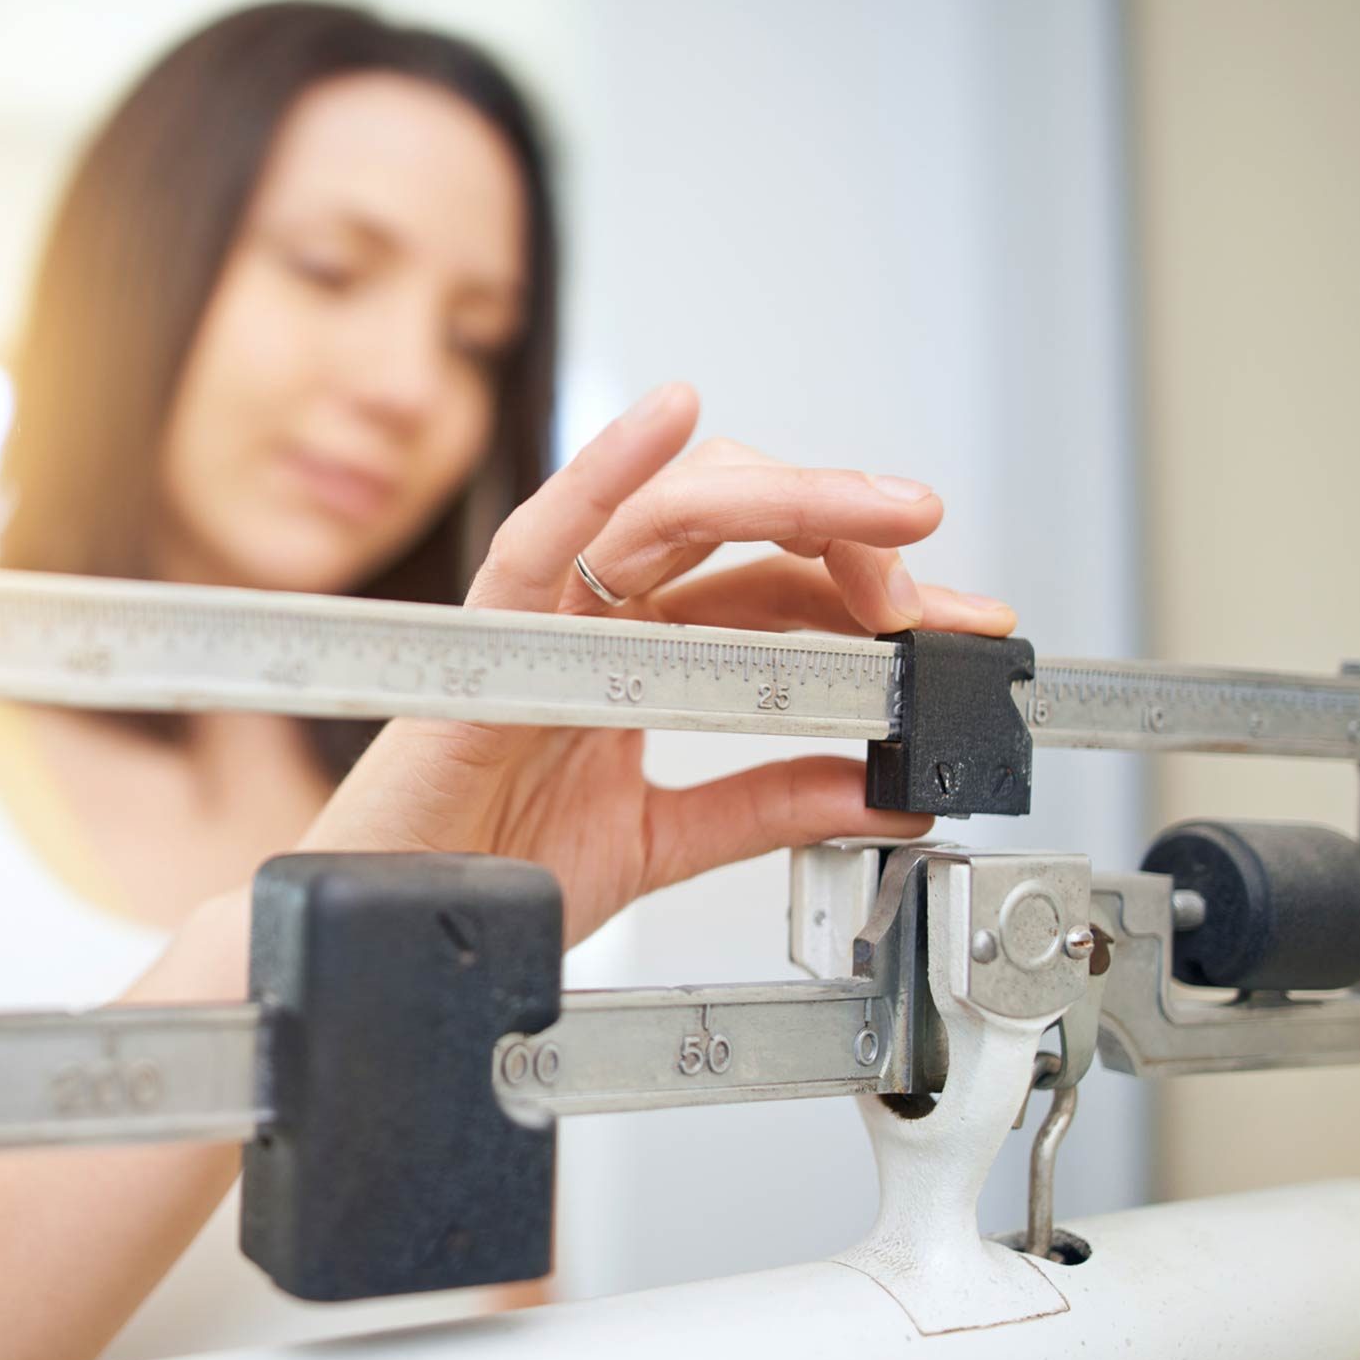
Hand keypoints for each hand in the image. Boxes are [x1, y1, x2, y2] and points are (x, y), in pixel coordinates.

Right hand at [299, 382, 1017, 946]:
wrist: (392, 938)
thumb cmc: (482, 878)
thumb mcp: (658, 843)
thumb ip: (762, 805)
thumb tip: (883, 790)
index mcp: (632, 656)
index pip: (772, 595)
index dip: (875, 601)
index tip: (967, 628)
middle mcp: (592, 619)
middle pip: (739, 536)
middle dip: (854, 544)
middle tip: (948, 587)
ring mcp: (540, 621)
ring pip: (670, 518)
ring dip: (787, 499)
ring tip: (883, 507)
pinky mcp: (484, 645)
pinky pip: (541, 542)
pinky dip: (603, 473)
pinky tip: (672, 420)